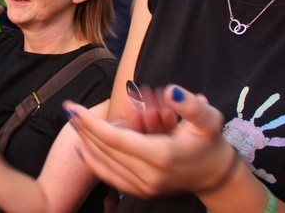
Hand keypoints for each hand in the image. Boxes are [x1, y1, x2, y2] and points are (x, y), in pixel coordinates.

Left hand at [65, 84, 232, 197]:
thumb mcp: (208, 119)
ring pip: (103, 165)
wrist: (215, 176)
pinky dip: (93, 161)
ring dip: (85, 142)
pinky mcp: (139, 192)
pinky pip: (108, 177)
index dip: (92, 123)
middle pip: (105, 151)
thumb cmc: (209, 142)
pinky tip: (82, 146)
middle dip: (84, 129)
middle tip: (69, 108)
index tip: (74, 108)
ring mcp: (143, 188)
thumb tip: (171, 91)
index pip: (116, 139)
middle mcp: (148, 176)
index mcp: (161, 156)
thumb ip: (190, 105)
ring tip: (74, 122)